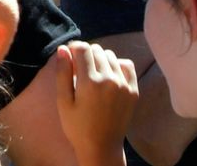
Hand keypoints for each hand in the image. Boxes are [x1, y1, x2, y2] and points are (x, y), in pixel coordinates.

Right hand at [49, 41, 138, 165]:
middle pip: (96, 49)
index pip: (83, 48)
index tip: (70, 58)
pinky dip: (117, 65)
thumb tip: (63, 49)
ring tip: (94, 75)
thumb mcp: (63, 102)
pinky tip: (109, 76)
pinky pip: (126, 65)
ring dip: (100, 60)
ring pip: (110, 56)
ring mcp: (123, 84)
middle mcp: (109, 79)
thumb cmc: (77, 127)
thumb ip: (62, 74)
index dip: (74, 49)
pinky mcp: (133, 90)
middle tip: (80, 71)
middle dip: (86, 55)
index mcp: (89, 81)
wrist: (102, 147)